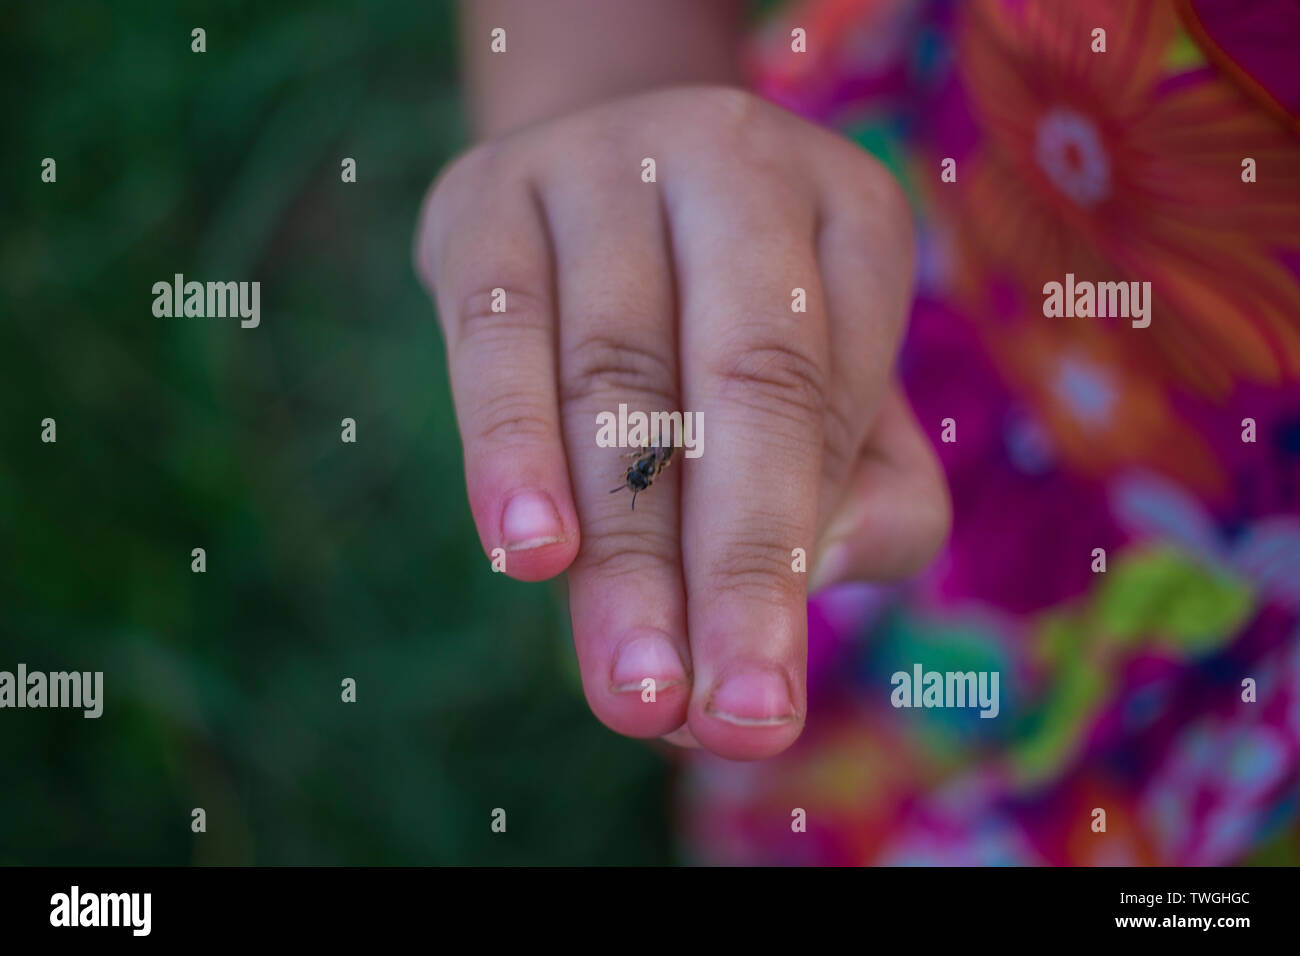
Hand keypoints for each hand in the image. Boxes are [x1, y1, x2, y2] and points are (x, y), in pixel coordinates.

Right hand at [414, 86, 949, 759]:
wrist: (603, 179)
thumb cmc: (733, 315)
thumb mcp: (832, 386)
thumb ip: (869, 493)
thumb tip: (809, 577)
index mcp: (846, 214)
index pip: (827, 399)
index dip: (792, 556)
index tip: (763, 704)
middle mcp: (735, 165)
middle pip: (740, 387)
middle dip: (730, 569)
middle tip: (722, 722)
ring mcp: (602, 167)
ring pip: (614, 377)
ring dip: (622, 550)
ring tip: (631, 687)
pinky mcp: (485, 198)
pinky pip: (494, 328)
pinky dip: (509, 446)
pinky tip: (527, 554)